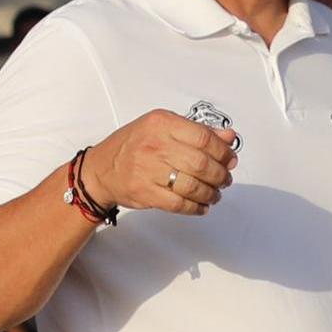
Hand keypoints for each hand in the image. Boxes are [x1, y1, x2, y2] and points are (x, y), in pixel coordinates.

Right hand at [84, 110, 236, 214]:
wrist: (101, 168)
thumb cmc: (133, 145)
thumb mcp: (163, 127)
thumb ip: (197, 131)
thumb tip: (229, 138)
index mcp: (162, 124)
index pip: (203, 137)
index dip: (223, 151)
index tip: (230, 159)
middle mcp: (155, 145)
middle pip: (201, 163)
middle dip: (220, 174)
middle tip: (225, 178)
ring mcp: (148, 170)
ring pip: (193, 185)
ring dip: (211, 193)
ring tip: (215, 193)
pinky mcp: (145, 193)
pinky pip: (179, 204)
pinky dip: (196, 207)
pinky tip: (202, 205)